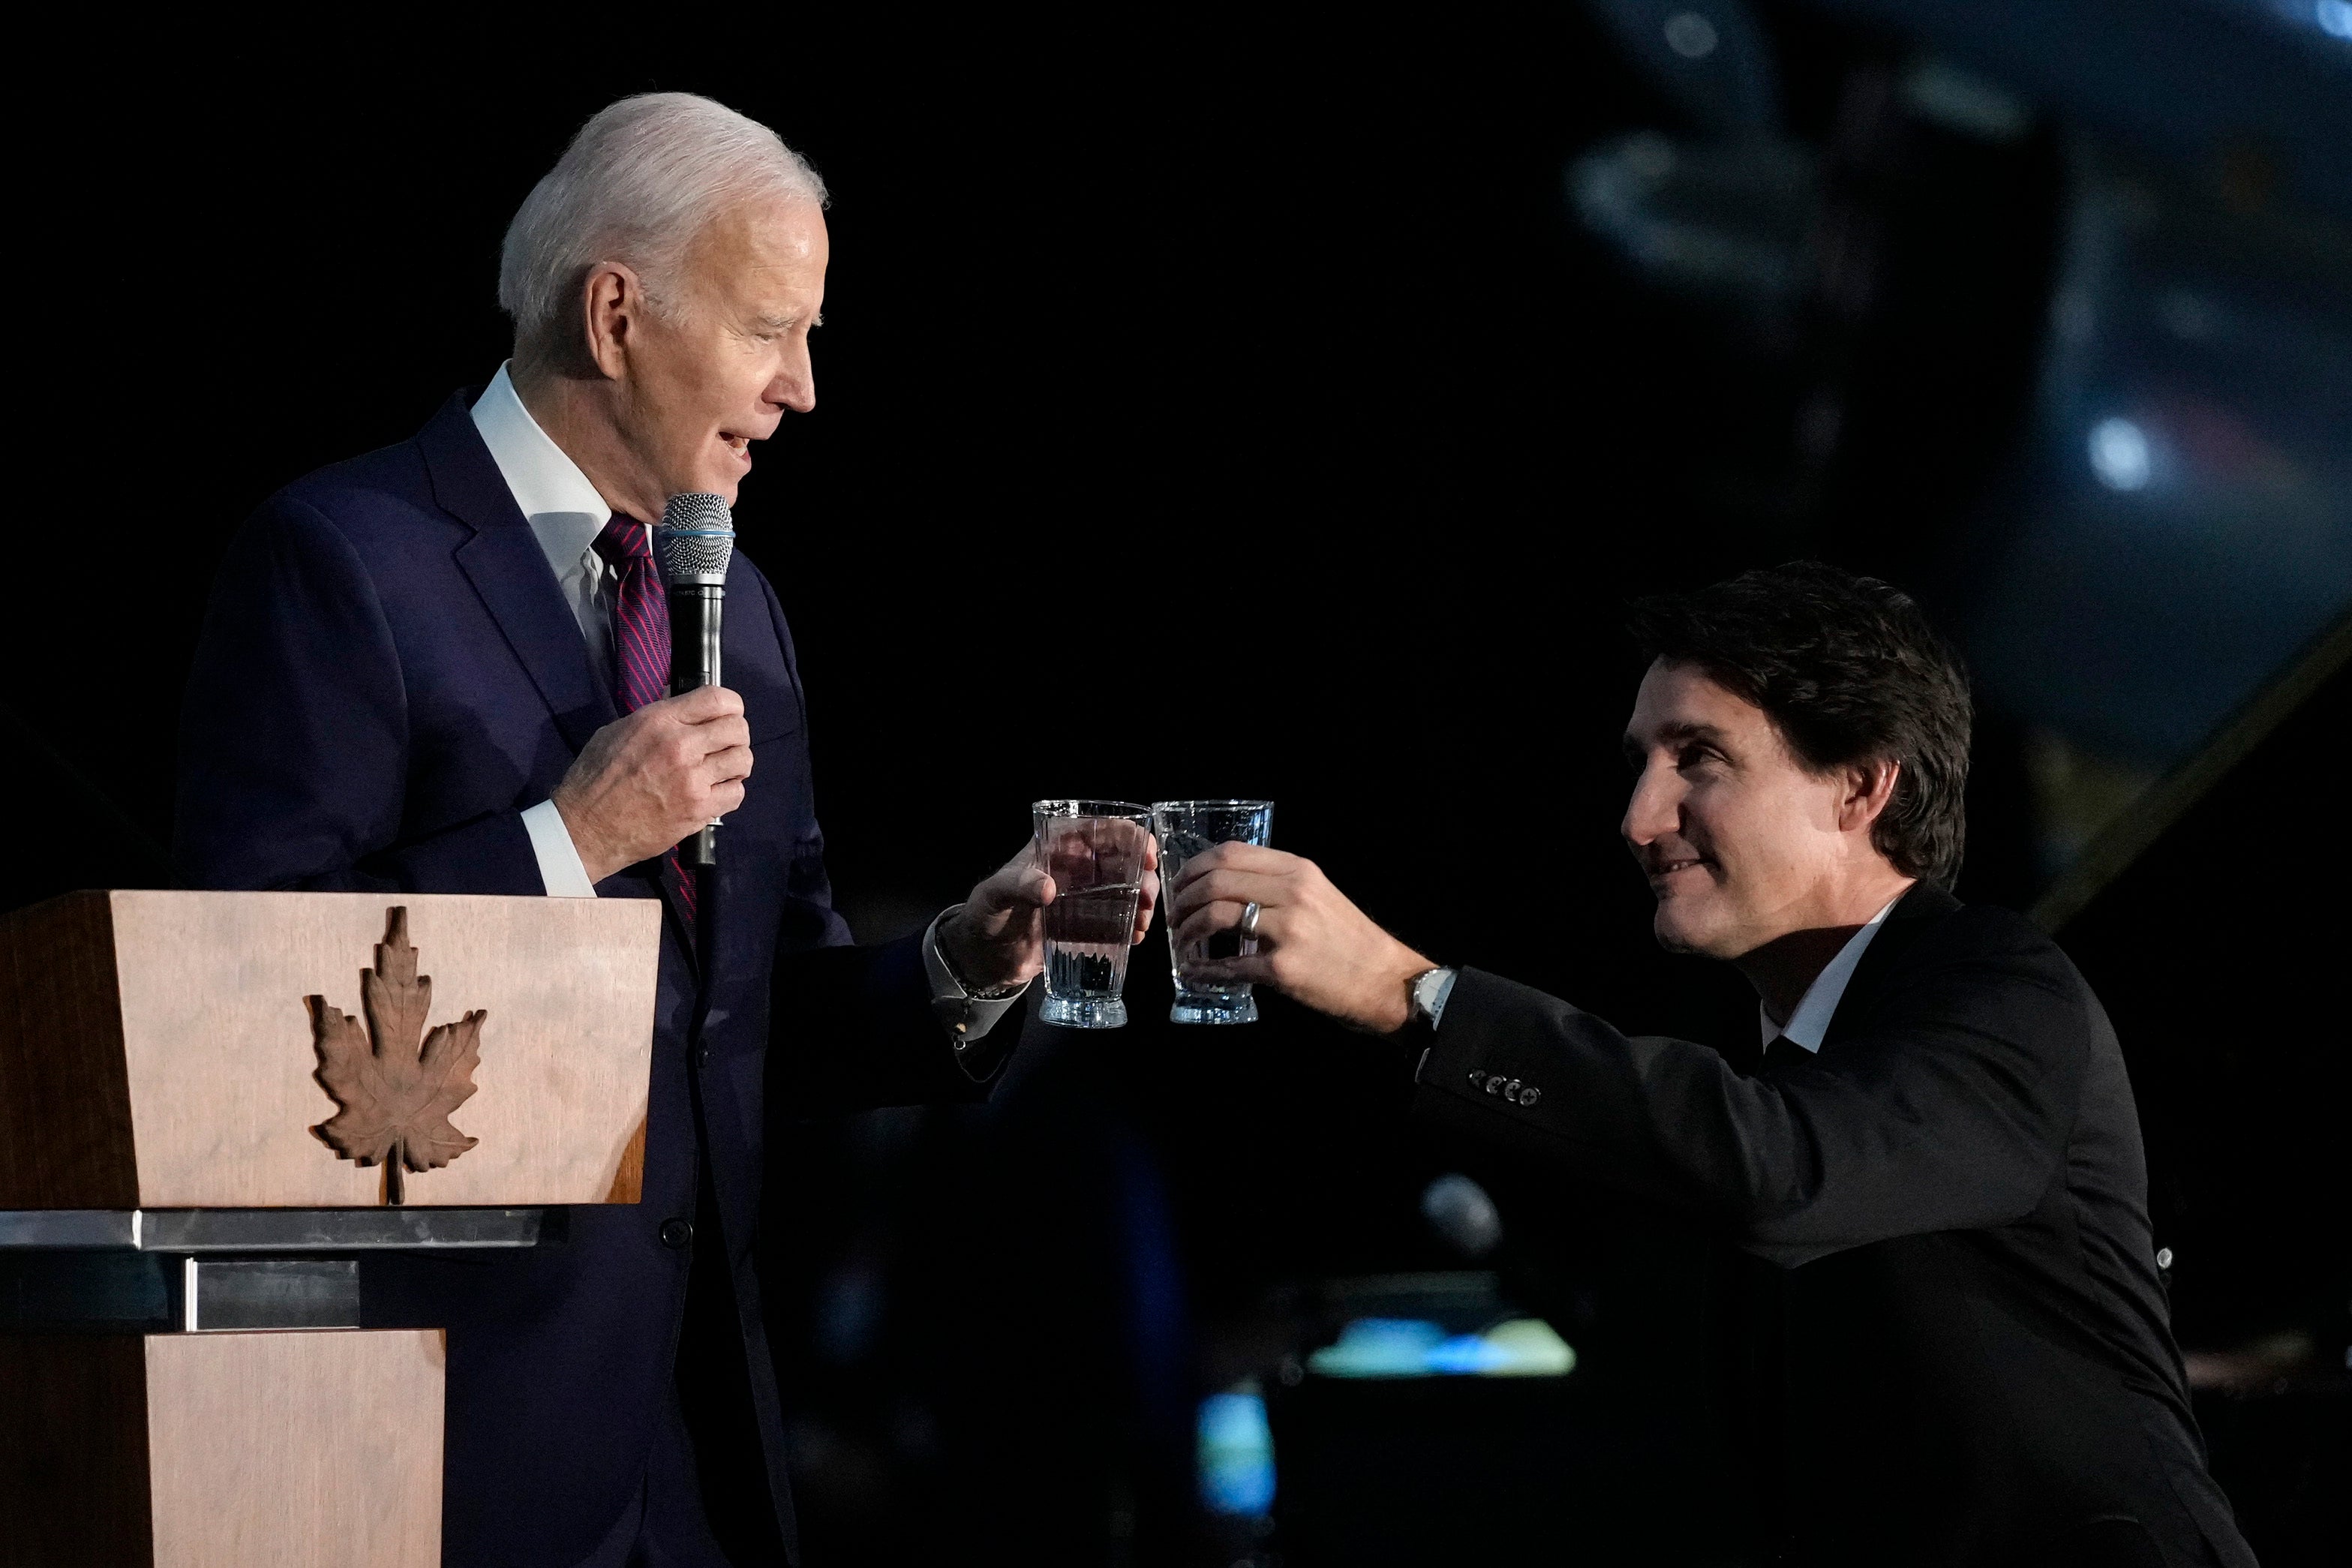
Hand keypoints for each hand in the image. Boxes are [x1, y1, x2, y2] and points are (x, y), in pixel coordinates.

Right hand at [552, 686, 751, 882]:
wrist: (587, 828)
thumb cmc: (595, 778)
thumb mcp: (618, 732)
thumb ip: (657, 719)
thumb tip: (685, 710)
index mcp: (659, 721)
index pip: (717, 698)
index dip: (731, 705)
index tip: (727, 714)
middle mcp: (681, 745)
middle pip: (737, 728)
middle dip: (736, 734)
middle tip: (723, 746)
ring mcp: (692, 779)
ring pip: (743, 760)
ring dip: (736, 764)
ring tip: (721, 770)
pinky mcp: (699, 810)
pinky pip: (737, 793)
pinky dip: (730, 792)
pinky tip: (715, 793)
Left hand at [941, 831, 1161, 991]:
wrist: (983, 958)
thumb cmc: (985, 914)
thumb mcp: (996, 895)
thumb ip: (1018, 885)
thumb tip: (1049, 889)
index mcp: (1057, 848)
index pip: (1099, 830)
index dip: (1129, 836)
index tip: (1147, 855)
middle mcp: (1076, 869)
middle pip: (1122, 860)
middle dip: (1142, 875)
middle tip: (1147, 899)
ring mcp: (1084, 897)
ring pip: (1126, 890)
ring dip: (1142, 902)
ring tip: (1144, 922)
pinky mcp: (1086, 925)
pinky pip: (1117, 919)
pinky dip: (1131, 925)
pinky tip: (1135, 937)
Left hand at [1168, 843, 1430, 1032]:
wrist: (1385, 980)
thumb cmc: (1348, 938)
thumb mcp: (1318, 894)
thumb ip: (1278, 884)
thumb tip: (1224, 884)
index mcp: (1298, 870)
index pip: (1231, 853)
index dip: (1195, 867)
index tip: (1181, 884)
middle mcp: (1292, 892)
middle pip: (1216, 881)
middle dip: (1184, 898)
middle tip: (1175, 915)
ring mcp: (1287, 929)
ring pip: (1216, 916)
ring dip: (1188, 931)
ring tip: (1182, 942)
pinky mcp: (1283, 967)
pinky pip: (1229, 965)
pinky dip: (1203, 969)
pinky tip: (1194, 971)